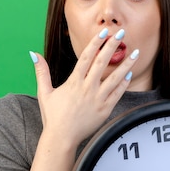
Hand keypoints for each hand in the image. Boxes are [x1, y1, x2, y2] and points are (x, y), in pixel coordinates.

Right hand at [31, 28, 138, 145]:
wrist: (62, 138)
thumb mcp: (44, 92)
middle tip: (121, 34)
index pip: (86, 57)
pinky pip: (117, 94)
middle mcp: (87, 88)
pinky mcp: (105, 110)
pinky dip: (124, 84)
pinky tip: (130, 74)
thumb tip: (34, 54)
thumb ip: (42, 72)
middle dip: (112, 47)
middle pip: (102, 63)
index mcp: (73, 82)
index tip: (103, 32)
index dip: (95, 43)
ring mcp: (97, 99)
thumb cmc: (53, 116)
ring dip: (126, 64)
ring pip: (115, 78)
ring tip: (135, 53)